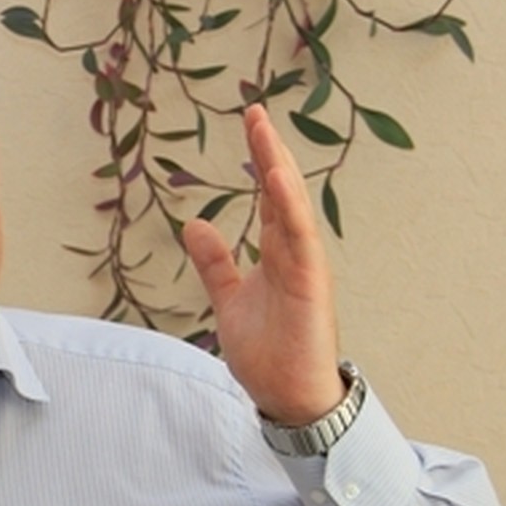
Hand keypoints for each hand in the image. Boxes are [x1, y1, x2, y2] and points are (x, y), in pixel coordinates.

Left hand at [182, 104, 342, 424]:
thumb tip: (194, 225)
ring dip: (278, 169)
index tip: (250, 123)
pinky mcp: (311, 285)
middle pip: (281, 192)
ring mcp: (304, 268)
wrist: (285, 396)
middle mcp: (294, 254)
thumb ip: (216, 264)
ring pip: (292, 208)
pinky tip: (278, 178)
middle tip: (254, 110)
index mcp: (277, 255)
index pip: (268, 197)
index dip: (260, 160)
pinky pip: (301, 239)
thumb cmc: (268, 352)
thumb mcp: (230, 300)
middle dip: (269, 151)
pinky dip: (290, 208)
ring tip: (263, 130)